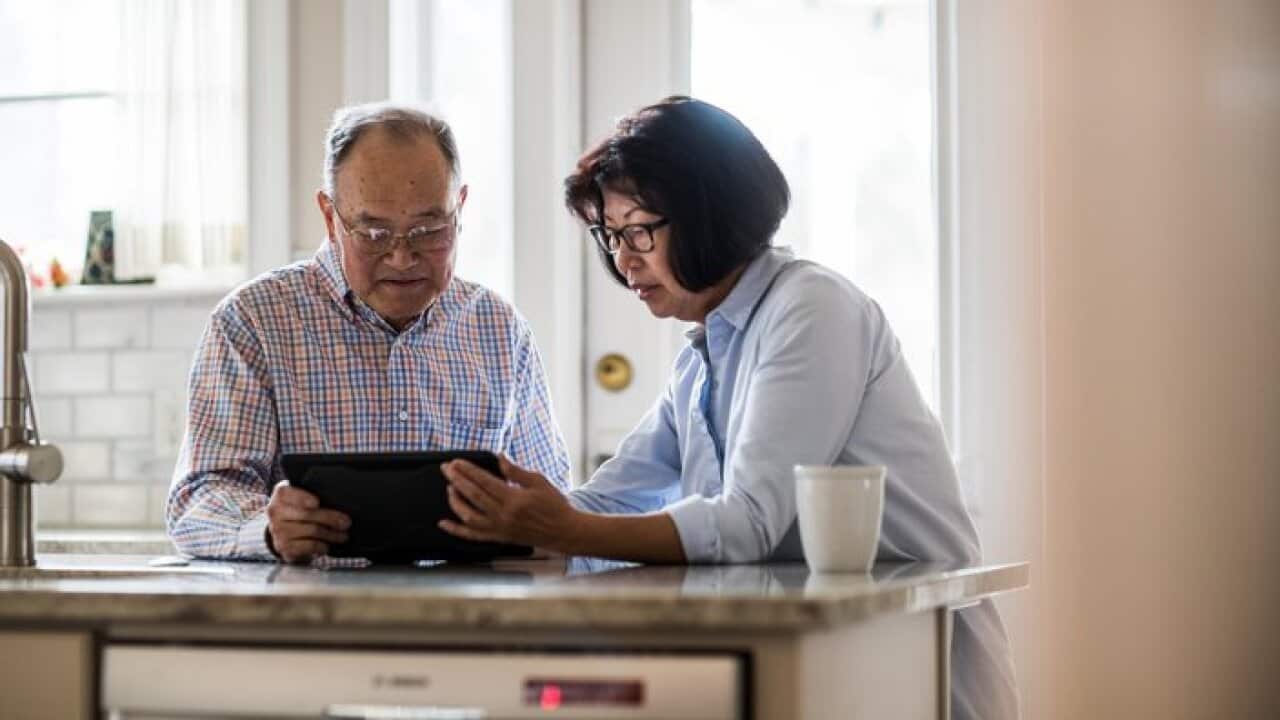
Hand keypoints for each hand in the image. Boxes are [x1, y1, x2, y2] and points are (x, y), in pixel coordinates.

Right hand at [265, 482, 350, 563]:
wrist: (284, 531)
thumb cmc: (300, 510)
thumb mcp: (303, 497)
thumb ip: (315, 493)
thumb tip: (340, 501)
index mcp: (281, 494)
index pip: (287, 493)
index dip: (302, 498)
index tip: (317, 502)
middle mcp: (275, 512)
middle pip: (307, 514)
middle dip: (330, 518)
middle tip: (346, 522)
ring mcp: (278, 531)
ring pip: (311, 530)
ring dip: (331, 534)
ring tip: (343, 536)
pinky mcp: (284, 547)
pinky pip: (309, 546)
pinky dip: (321, 546)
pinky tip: (328, 545)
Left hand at [439, 456, 577, 550]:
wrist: (563, 531)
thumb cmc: (554, 505)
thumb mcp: (538, 482)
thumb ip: (516, 471)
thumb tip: (499, 457)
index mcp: (513, 499)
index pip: (484, 481)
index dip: (468, 470)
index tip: (456, 462)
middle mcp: (503, 515)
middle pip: (473, 495)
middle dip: (457, 480)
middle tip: (445, 469)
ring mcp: (499, 528)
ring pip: (469, 516)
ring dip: (455, 501)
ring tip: (450, 488)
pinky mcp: (498, 538)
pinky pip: (472, 536)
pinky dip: (456, 530)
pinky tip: (443, 523)